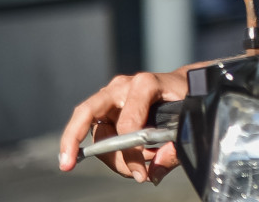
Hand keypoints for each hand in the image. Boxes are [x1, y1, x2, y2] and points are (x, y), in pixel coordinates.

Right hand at [57, 69, 188, 182]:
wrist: (187, 85)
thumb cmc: (189, 98)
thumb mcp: (191, 119)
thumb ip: (176, 146)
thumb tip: (153, 171)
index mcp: (145, 84)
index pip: (127, 124)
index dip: (132, 153)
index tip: (142, 173)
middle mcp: (123, 87)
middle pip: (87, 112)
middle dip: (72, 138)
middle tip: (67, 164)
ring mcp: (112, 96)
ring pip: (96, 133)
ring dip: (112, 158)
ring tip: (138, 169)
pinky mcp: (108, 108)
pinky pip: (99, 135)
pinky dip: (110, 154)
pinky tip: (129, 164)